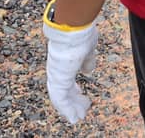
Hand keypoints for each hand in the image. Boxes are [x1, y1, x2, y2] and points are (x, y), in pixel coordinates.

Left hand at [42, 3, 97, 123]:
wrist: (73, 27)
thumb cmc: (81, 34)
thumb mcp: (88, 50)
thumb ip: (87, 61)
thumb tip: (89, 69)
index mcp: (64, 62)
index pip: (67, 80)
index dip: (74, 90)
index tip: (81, 95)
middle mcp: (57, 70)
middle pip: (64, 91)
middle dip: (73, 102)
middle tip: (82, 110)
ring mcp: (56, 75)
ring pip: (61, 98)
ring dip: (71, 108)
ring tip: (79, 116)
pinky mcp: (58, 80)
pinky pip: (61, 100)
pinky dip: (67, 110)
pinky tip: (74, 116)